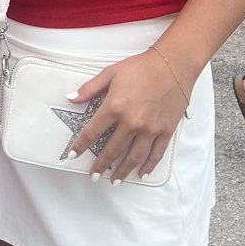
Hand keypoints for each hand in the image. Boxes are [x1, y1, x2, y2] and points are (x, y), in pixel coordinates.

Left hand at [68, 50, 190, 183]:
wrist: (173, 64)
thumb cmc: (141, 67)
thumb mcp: (111, 73)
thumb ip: (90, 88)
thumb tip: (71, 98)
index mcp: (115, 107)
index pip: (92, 132)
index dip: (80, 146)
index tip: (72, 156)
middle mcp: (131, 122)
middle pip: (112, 150)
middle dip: (101, 165)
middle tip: (93, 175)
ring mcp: (150, 129)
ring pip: (133, 157)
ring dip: (122, 172)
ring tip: (114, 181)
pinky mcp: (165, 131)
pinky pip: (155, 154)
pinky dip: (148, 166)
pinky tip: (141, 173)